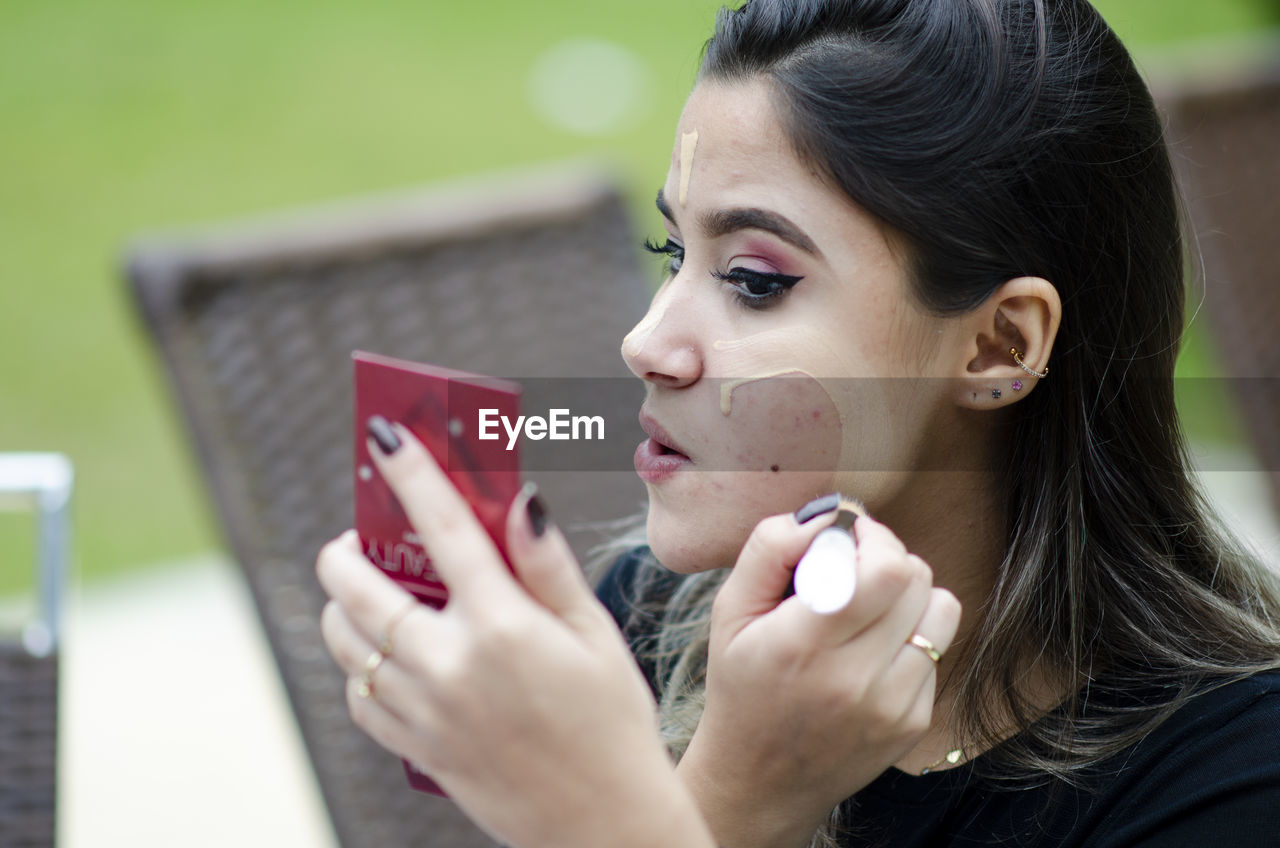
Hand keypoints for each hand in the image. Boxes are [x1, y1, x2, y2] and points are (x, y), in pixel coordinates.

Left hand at [317, 420, 715, 847]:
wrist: (602, 825)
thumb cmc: (613, 726)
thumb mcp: (595, 637)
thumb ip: (549, 567)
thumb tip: (521, 502)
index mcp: (503, 627)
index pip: (444, 531)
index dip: (411, 476)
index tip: (383, 438)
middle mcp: (451, 666)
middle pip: (363, 590)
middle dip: (346, 549)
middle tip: (356, 534)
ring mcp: (426, 712)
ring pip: (348, 644)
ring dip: (341, 606)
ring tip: (361, 589)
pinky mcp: (418, 749)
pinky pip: (361, 698)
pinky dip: (359, 667)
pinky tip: (381, 655)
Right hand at [678, 510, 961, 847]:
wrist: (760, 781)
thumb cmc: (741, 685)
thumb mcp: (729, 612)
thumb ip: (768, 549)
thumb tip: (825, 515)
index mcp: (804, 645)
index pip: (883, 568)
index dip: (871, 536)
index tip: (846, 537)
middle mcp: (855, 678)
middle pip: (915, 579)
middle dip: (887, 556)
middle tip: (855, 566)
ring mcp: (892, 704)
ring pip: (940, 608)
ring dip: (909, 593)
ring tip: (870, 606)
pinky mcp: (913, 722)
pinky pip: (936, 649)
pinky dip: (908, 637)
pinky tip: (870, 652)